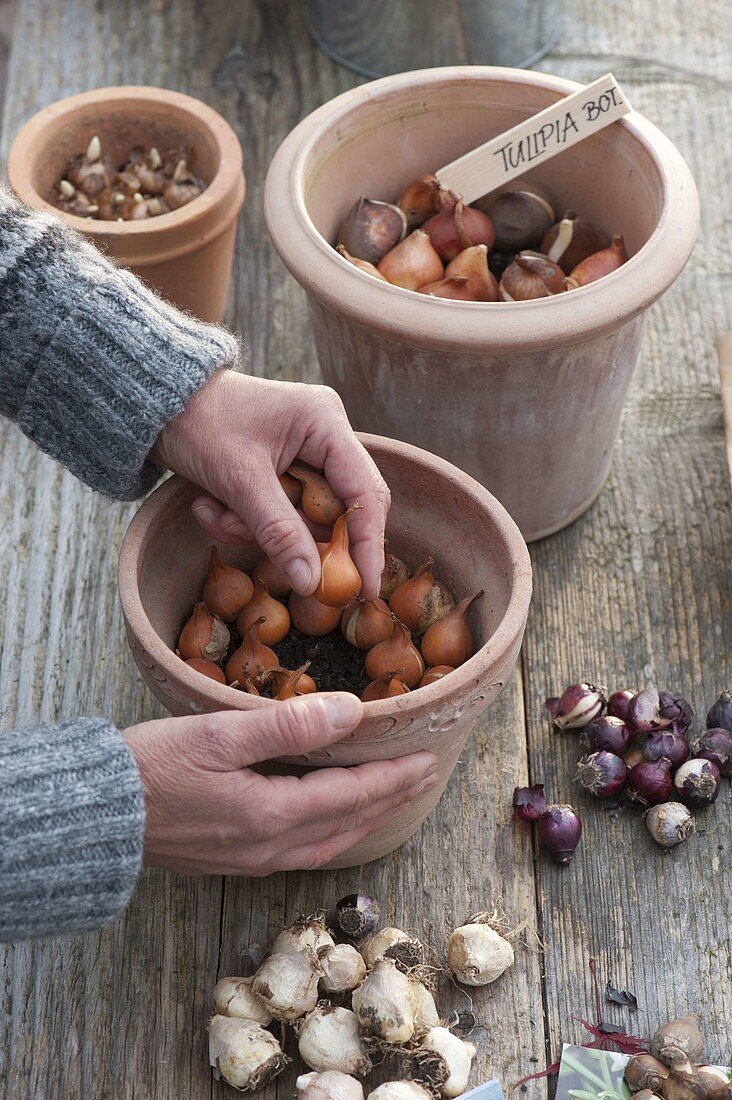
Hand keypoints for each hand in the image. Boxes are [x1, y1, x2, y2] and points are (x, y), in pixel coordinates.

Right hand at [124, 692, 438, 874]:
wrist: (95, 815)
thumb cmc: (150, 766)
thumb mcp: (219, 734)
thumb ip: (288, 724)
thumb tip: (351, 711)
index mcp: (272, 814)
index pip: (353, 795)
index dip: (394, 776)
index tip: (427, 758)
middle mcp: (270, 845)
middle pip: (349, 822)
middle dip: (391, 798)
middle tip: (426, 776)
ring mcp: (252, 857)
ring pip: (330, 841)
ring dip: (367, 818)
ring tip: (392, 796)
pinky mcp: (234, 858)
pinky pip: (305, 849)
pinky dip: (335, 832)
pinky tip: (335, 821)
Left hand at [150, 372, 388, 598]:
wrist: (155, 405)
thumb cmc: (198, 423)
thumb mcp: (239, 480)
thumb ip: (279, 532)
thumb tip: (312, 582)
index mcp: (325, 423)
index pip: (364, 492)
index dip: (368, 542)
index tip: (366, 587)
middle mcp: (324, 436)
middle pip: (334, 510)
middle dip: (293, 536)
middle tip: (272, 556)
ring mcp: (303, 454)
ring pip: (300, 519)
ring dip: (256, 529)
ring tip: (215, 513)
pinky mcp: (281, 470)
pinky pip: (278, 514)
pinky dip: (244, 520)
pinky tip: (208, 505)